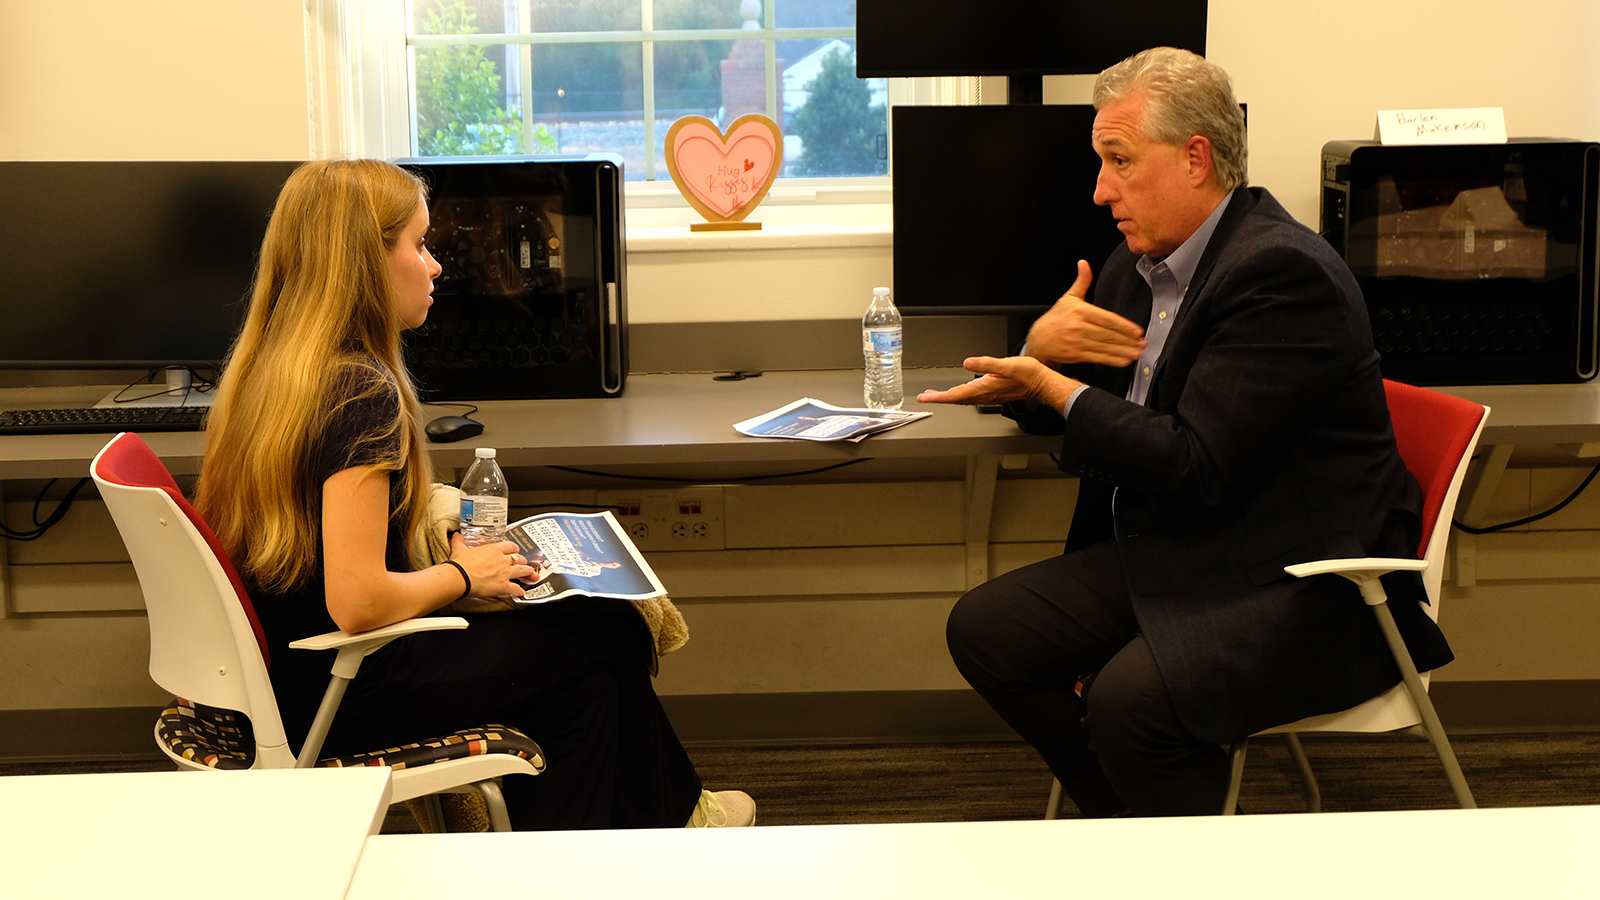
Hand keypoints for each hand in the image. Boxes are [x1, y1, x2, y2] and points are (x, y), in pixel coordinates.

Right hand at [448, 533, 536, 599]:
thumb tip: (456, 536)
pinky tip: (521, 592)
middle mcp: (502, 560)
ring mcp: (505, 573)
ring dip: (527, 572)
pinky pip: (515, 588)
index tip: (513, 550)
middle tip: (523, 562)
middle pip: (519, 558)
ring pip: (522, 571)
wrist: (460, 577)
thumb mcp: (459, 548)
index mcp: (494, 549)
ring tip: (531, 574)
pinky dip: (519, 591)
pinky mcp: (503, 586)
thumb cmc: (460, 564)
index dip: (513, 548)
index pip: (510, 546)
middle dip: (522, 560)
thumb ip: (459, 541)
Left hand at [916, 355, 1081, 408]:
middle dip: (940, 398)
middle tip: (925, 396)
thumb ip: (986, 363)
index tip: (925, 397)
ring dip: (949, 397)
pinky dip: (960, 395)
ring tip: (937, 394)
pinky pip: (971, 397)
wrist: (1041, 382)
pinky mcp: (993, 393)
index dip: (939, 396)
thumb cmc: (1027, 374)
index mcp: (984, 388)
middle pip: (956, 399)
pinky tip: (960, 391)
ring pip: (963, 399)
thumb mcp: (1006, 364)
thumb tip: (967, 363)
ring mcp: (988, 395)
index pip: (955, 395)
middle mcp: (984, 394)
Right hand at [1026, 260, 1145, 366]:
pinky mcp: (1074, 354)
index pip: (1106, 319)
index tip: (1137, 331)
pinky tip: (1122, 361)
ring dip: (1122, 351)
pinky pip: (1096, 357)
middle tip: (1142, 344)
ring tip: (1136, 353)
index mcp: (1079, 311)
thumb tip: (1084, 263)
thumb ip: (1081, 281)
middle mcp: (1077, 326)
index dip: (1123, 326)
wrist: (1038, 338)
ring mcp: (1076, 341)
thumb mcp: (1068, 297)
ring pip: (1104, 347)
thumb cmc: (1055, 319)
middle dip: (1127, 340)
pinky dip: (1111, 360)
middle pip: (1107, 334)